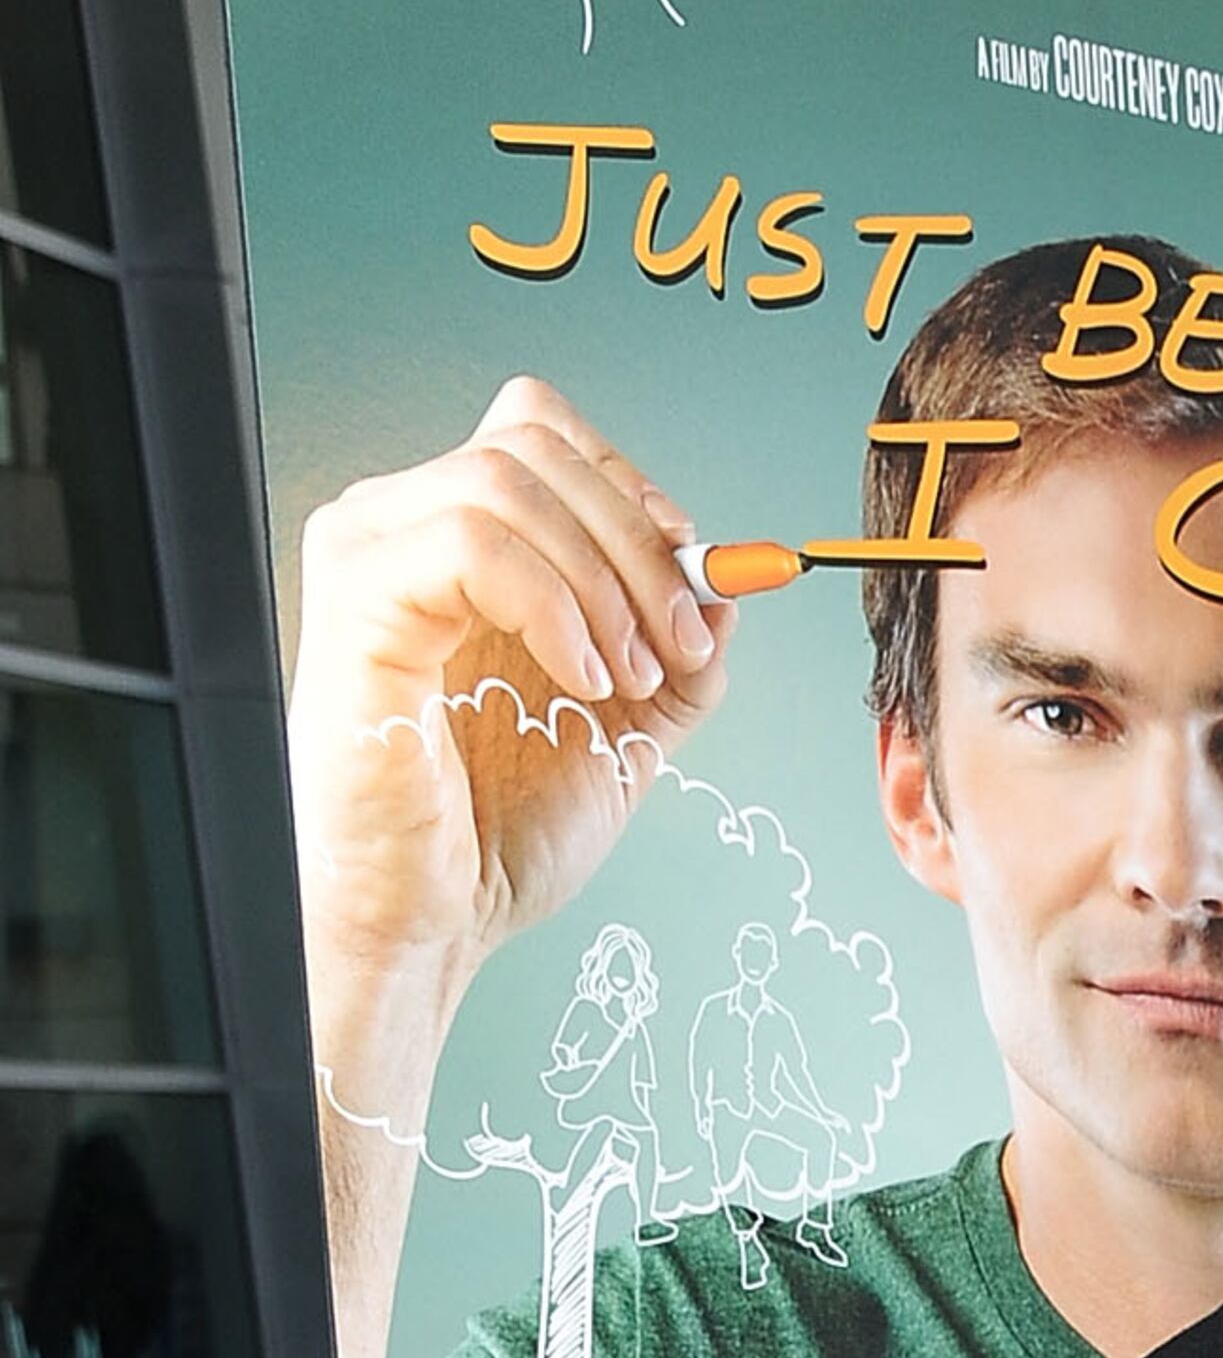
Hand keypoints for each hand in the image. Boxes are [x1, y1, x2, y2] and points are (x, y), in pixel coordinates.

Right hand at [291, 373, 728, 1044]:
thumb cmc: (493, 836)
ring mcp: (371, 555)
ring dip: (604, 580)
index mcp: (462, 547)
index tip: (695, 585)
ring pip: (507, 478)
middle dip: (637, 541)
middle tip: (678, 646)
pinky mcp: (358, 600)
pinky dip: (552, 602)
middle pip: (534, 439)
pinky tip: (580, 677)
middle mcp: (404, 529)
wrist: (430, 923)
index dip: (630, 490)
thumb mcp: (626, 730)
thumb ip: (678, 654)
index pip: (545, 435)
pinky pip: (471, 540)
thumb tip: (728, 582)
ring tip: (627, 679)